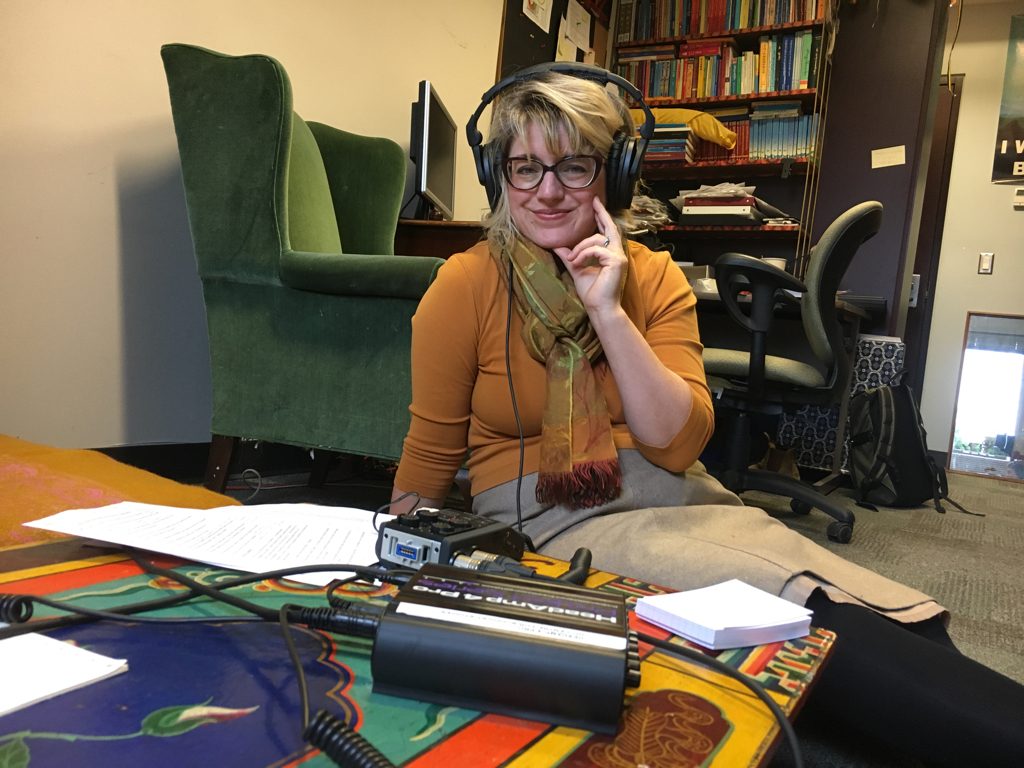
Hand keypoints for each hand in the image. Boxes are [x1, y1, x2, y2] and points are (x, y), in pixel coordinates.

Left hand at [553, 198, 625, 317]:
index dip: (602, 217)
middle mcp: (617, 253)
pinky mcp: (616, 261)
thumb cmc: (592, 292)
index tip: (595, 205)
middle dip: (600, 213)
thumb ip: (570, 256)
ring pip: (596, 239)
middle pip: (608, 228)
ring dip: (580, 247)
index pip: (607, 231)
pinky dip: (583, 254)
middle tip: (593, 201)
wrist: (599, 308)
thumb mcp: (577, 269)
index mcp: (610, 254)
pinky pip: (596, 249)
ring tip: (572, 260)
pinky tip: (577, 263)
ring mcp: (619, 256)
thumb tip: (557, 246)